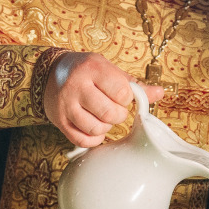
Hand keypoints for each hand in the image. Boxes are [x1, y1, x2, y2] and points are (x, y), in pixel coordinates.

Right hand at [42, 51, 164, 147]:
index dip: (127, 99)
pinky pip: (82, 140)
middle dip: (118, 116)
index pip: (122, 93)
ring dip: (106, 128)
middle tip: (113, 109)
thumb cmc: (86, 72)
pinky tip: (94, 129)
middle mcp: (77, 85)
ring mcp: (66, 104)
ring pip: (96, 129)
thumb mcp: (108, 70)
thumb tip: (160, 93)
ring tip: (103, 118)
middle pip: (110, 114)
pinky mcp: (59, 120)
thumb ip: (134, 84)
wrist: (49, 73)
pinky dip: (93, 139)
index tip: (122, 97)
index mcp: (93, 68)